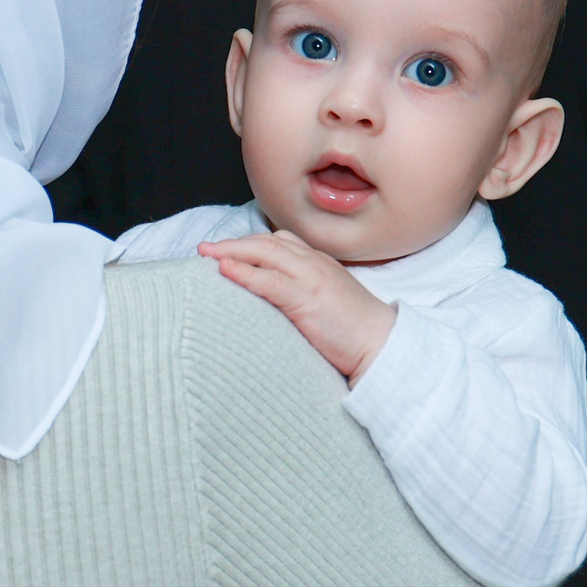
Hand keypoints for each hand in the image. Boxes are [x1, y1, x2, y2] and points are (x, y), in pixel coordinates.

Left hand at [197, 231, 396, 379]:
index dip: (249, 243)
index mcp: (318, 263)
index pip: (278, 242)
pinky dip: (244, 273)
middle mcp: (313, 263)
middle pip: (266, 242)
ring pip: (265, 253)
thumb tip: (268, 302)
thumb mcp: (324, 303)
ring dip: (231, 251)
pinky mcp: (307, 299)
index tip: (225, 250)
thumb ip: (299, 294)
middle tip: (204, 249)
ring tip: (206, 255)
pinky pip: (270, 280)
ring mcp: (311, 278)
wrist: (381, 344)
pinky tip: (225, 270)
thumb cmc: (353, 330)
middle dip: (232, 243)